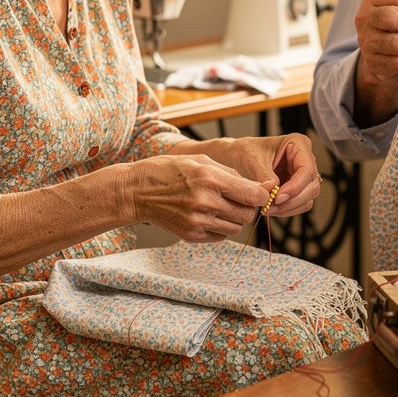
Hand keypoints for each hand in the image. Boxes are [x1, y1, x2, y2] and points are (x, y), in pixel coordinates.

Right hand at [127, 154, 272, 242]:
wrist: (136, 191)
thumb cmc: (168, 170)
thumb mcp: (200, 160)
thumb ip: (230, 173)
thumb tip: (256, 187)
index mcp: (209, 178)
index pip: (252, 195)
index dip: (261, 195)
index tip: (259, 192)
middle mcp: (205, 202)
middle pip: (246, 214)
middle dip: (247, 207)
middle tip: (237, 198)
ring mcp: (197, 221)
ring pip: (236, 228)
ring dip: (234, 218)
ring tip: (220, 206)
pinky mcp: (191, 235)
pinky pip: (220, 236)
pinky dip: (221, 227)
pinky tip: (208, 215)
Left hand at [206, 133, 320, 217]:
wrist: (236, 157)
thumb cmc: (245, 151)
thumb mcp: (252, 159)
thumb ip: (264, 175)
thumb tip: (272, 191)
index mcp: (298, 144)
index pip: (306, 169)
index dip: (295, 186)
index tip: (278, 197)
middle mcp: (304, 159)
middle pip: (311, 186)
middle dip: (291, 200)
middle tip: (271, 206)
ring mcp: (301, 174)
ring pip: (308, 197)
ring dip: (289, 207)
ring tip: (269, 208)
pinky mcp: (296, 187)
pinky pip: (300, 204)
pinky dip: (287, 209)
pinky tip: (272, 208)